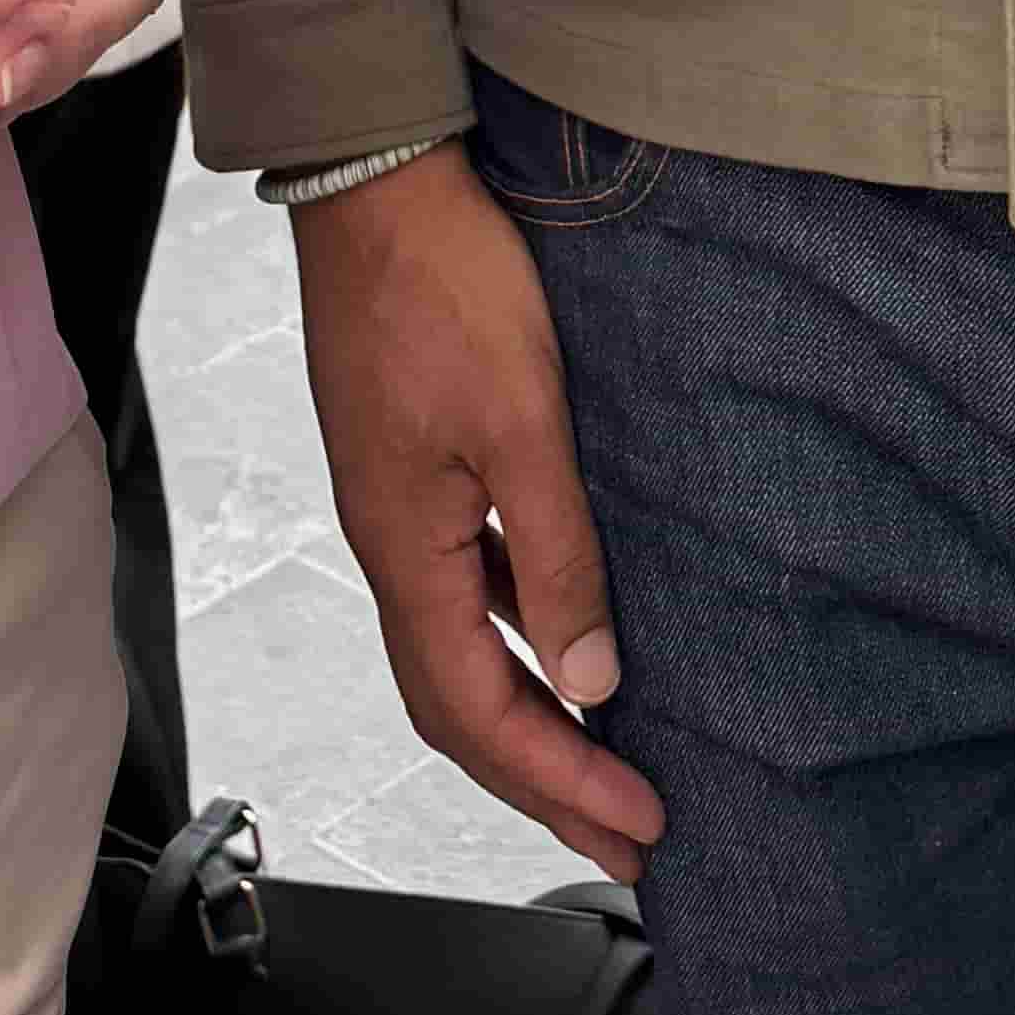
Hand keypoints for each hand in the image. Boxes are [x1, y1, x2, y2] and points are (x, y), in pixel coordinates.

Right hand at [294, 145, 662, 883]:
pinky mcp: (415, 465)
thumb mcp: (524, 421)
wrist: (377, 179)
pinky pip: (466, 588)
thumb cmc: (446, 282)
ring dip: (532, 717)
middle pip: (458, 705)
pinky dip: (520, 637)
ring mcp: (398, 505)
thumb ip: (560, 554)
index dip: (557, 782)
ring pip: (459, 651)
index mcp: (405, 548)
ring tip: (606, 760)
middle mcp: (390, 543)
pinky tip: (570, 636)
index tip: (638, 825)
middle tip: (629, 835)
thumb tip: (596, 680)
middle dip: (543, 781)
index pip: (477, 713)